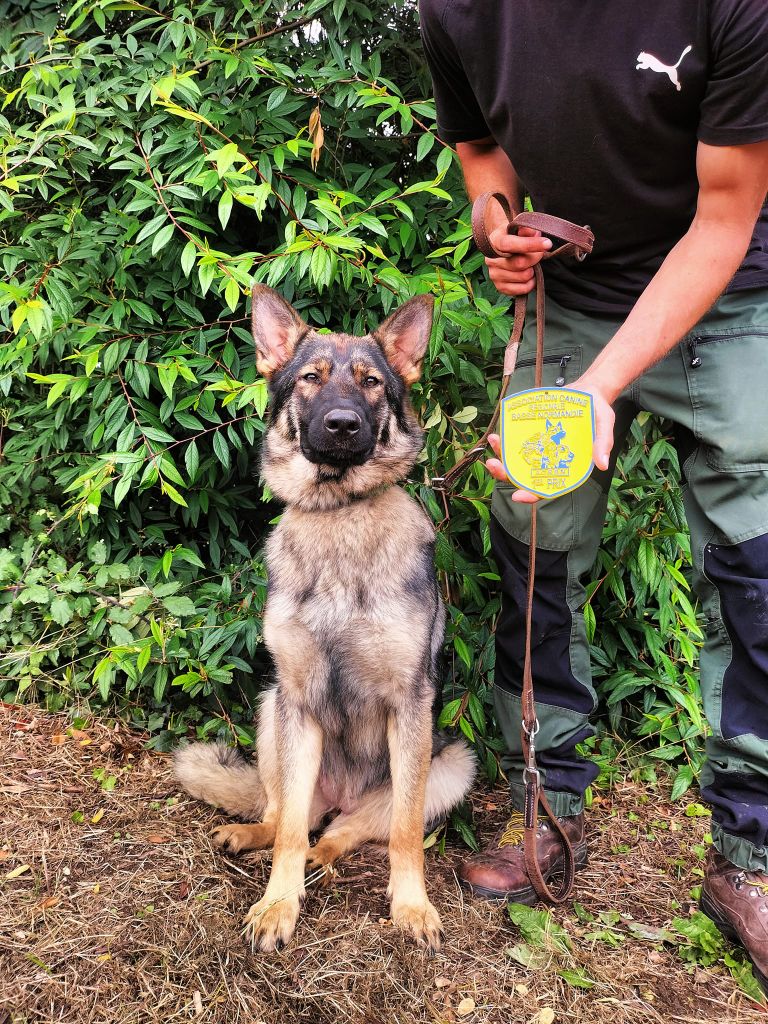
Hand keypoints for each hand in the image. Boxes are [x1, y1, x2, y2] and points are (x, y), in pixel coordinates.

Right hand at [485, 225, 552, 295]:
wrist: (502, 248)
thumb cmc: (513, 237)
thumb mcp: (518, 228)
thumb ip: (527, 229)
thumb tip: (535, 233)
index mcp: (495, 242)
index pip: (511, 244)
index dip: (530, 244)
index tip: (547, 244)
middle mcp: (491, 260)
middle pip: (520, 263)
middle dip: (535, 259)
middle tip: (540, 254)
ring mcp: (494, 275)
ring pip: (523, 276)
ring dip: (533, 271)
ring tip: (531, 265)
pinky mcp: (500, 287)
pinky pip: (522, 289)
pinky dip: (530, 283)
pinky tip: (529, 276)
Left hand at [485, 379, 615, 502]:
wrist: (588, 391)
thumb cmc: (598, 411)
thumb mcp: (604, 424)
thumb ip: (603, 443)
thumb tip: (602, 465)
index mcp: (565, 467)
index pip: (546, 488)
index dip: (531, 494)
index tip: (517, 495)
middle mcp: (549, 460)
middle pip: (523, 475)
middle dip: (505, 473)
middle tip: (493, 463)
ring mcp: (539, 447)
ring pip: (515, 458)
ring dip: (501, 453)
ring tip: (494, 440)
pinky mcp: (532, 433)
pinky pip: (516, 440)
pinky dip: (505, 438)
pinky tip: (498, 432)